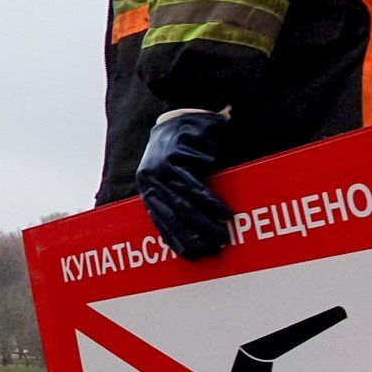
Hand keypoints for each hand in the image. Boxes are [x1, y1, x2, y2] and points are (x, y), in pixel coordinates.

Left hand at [135, 109, 232, 259]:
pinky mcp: (174, 158)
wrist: (185, 114)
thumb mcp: (176, 177)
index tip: (193, 256)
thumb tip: (197, 231)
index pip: (160, 222)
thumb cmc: (184, 152)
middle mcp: (150, 181)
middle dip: (194, 236)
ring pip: (184, 203)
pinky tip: (224, 214)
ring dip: (205, 222)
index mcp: (148, 189)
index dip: (177, 241)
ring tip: (223, 234)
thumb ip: (180, 199)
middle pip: (173, 215)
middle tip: (213, 250)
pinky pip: (194, 185)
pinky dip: (210, 201)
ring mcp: (159, 169)